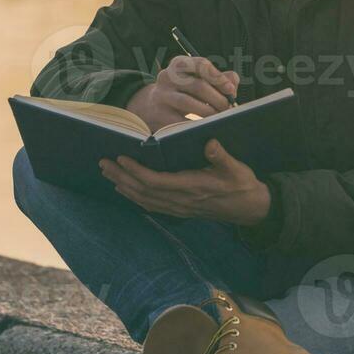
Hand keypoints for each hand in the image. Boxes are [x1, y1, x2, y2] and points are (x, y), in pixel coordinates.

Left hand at [100, 139, 270, 225]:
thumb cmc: (242, 184)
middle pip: (143, 191)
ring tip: (108, 173)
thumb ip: (221, 156)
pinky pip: (151, 206)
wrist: (250, 208)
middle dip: (121, 177)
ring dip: (123, 187)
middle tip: (103, 163)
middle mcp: (182, 200)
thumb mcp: (236, 168)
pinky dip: (134, 197)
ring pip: (144, 200)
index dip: (136, 171)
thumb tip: (210, 143)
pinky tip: (125, 189)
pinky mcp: (180, 210)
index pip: (156, 181)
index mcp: (192, 187)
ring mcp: (179, 208)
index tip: (121, 158)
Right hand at [126, 55, 239, 131]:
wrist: (154, 106)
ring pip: (187, 102)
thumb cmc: (185, 91)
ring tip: (219, 118)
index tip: (231, 90)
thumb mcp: (199, 79)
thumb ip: (218, 78)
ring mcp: (161, 95)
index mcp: (180, 64)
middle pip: (197, 86)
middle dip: (217, 99)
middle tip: (228, 109)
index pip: (201, 64)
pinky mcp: (159, 114)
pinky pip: (179, 120)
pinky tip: (206, 127)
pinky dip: (195, 124)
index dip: (218, 77)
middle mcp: (167, 76)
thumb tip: (233, 82)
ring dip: (208, 112)